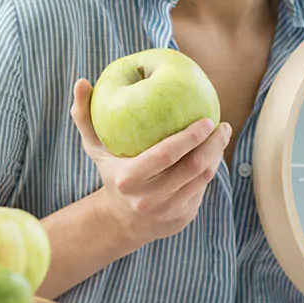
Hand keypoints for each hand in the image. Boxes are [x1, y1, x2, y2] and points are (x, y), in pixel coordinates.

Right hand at [69, 78, 229, 245]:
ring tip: (222, 134)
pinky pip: (203, 189)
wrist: (120, 220)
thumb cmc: (110, 171)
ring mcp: (167, 212)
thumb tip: (81, 82)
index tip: (207, 119)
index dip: (190, 136)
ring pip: (203, 179)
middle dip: (214, 144)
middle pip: (192, 168)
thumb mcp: (95, 147)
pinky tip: (214, 152)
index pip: (166, 155)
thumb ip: (84, 116)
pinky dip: (211, 168)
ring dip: (217, 155)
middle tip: (222, 125)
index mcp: (128, 179)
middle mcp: (149, 199)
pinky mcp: (182, 218)